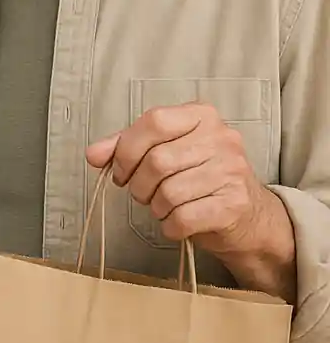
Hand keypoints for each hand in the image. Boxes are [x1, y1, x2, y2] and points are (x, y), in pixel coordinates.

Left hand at [86, 101, 295, 298]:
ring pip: (169, 192)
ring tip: (163, 206)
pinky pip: (183, 217)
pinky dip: (170, 225)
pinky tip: (176, 222)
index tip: (120, 169)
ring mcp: (232, 171)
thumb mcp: (165, 151)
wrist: (248, 216)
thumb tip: (93, 154)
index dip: (127, 148)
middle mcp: (222, 138)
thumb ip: (126, 147)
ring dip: (156, 206)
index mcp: (201, 116)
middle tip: (141, 193)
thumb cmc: (198, 178)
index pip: (154, 121)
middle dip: (138, 184)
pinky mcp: (234, 204)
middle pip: (157, 160)